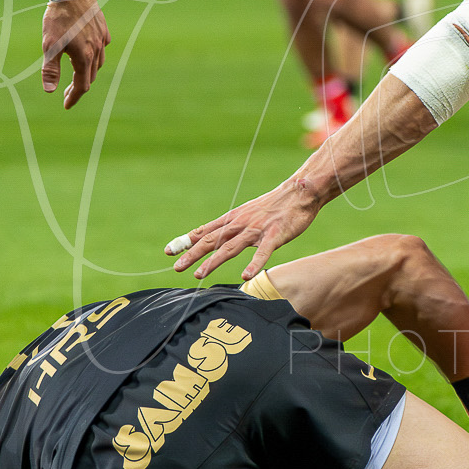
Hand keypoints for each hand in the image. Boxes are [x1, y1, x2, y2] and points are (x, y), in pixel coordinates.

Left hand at [43, 0, 108, 107]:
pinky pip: (102, 46)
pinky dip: (95, 54)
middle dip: (79, 86)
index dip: (74, 97)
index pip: (82, 85)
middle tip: (66, 91)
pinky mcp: (102, 27)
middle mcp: (96, 49)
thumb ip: (50, 69)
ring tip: (76, 73)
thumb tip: (49, 91)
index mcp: (84, 57)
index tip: (66, 105)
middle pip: (90, 75)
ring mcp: (101, 37)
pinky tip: (89, 51)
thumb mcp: (50, 46)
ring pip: (98, 62)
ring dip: (88, 71)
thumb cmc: (58, 18)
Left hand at [169, 176, 324, 279]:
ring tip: (199, 274)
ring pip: (230, 248)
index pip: (204, 231)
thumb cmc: (273, 206)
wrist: (299, 192)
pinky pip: (263, 252)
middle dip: (192, 254)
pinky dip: (254, 264)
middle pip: (211, 240)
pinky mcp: (275, 235)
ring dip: (213, 261)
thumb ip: (229, 227)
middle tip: (176, 267)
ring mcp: (257, 229)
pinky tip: (246, 276)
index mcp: (233, 219)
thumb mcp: (246, 213)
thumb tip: (211, 236)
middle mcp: (240, 223)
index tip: (169, 251)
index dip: (186, 241)